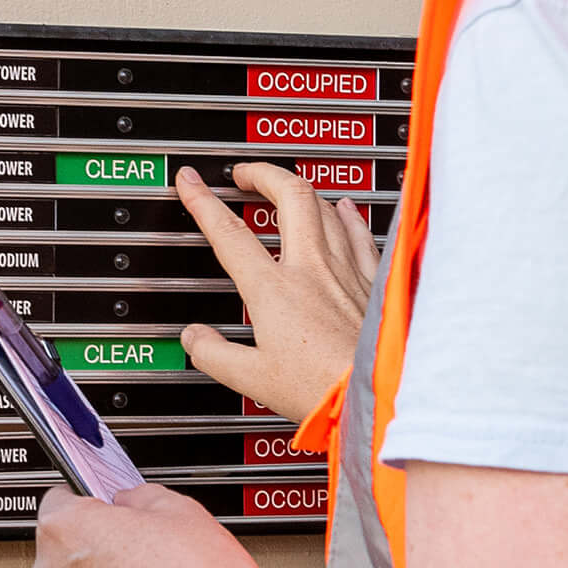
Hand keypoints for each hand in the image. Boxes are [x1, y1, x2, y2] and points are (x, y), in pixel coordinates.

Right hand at [175, 164, 377, 420]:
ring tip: (286, 187)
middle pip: (289, 196)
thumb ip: (215, 355)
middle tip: (244, 175)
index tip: (192, 182)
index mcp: (273, 290)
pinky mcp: (372, 284)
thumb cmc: (321, 389)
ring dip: (301, 190)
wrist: (376, 394)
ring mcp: (345, 272)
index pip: (229, 233)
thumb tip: (194, 338)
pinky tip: (346, 208)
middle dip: (263, 174)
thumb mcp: (253, 379)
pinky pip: (360, 234)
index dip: (203, 201)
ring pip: (325, 208)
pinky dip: (349, 215)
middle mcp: (311, 270)